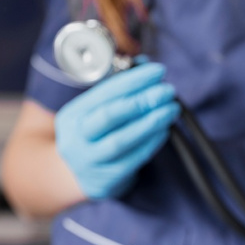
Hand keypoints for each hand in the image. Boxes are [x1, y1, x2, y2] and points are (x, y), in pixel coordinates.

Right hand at [55, 61, 180, 198]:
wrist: (77, 177)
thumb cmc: (94, 135)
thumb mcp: (95, 112)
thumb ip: (118, 91)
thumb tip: (146, 65)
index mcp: (72, 115)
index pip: (104, 93)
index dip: (132, 80)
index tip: (157, 71)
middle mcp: (76, 138)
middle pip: (109, 116)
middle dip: (142, 100)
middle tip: (167, 91)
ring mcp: (90, 161)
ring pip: (121, 140)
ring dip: (151, 123)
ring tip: (172, 109)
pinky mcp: (107, 179)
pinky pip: (133, 159)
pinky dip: (151, 143)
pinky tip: (164, 130)